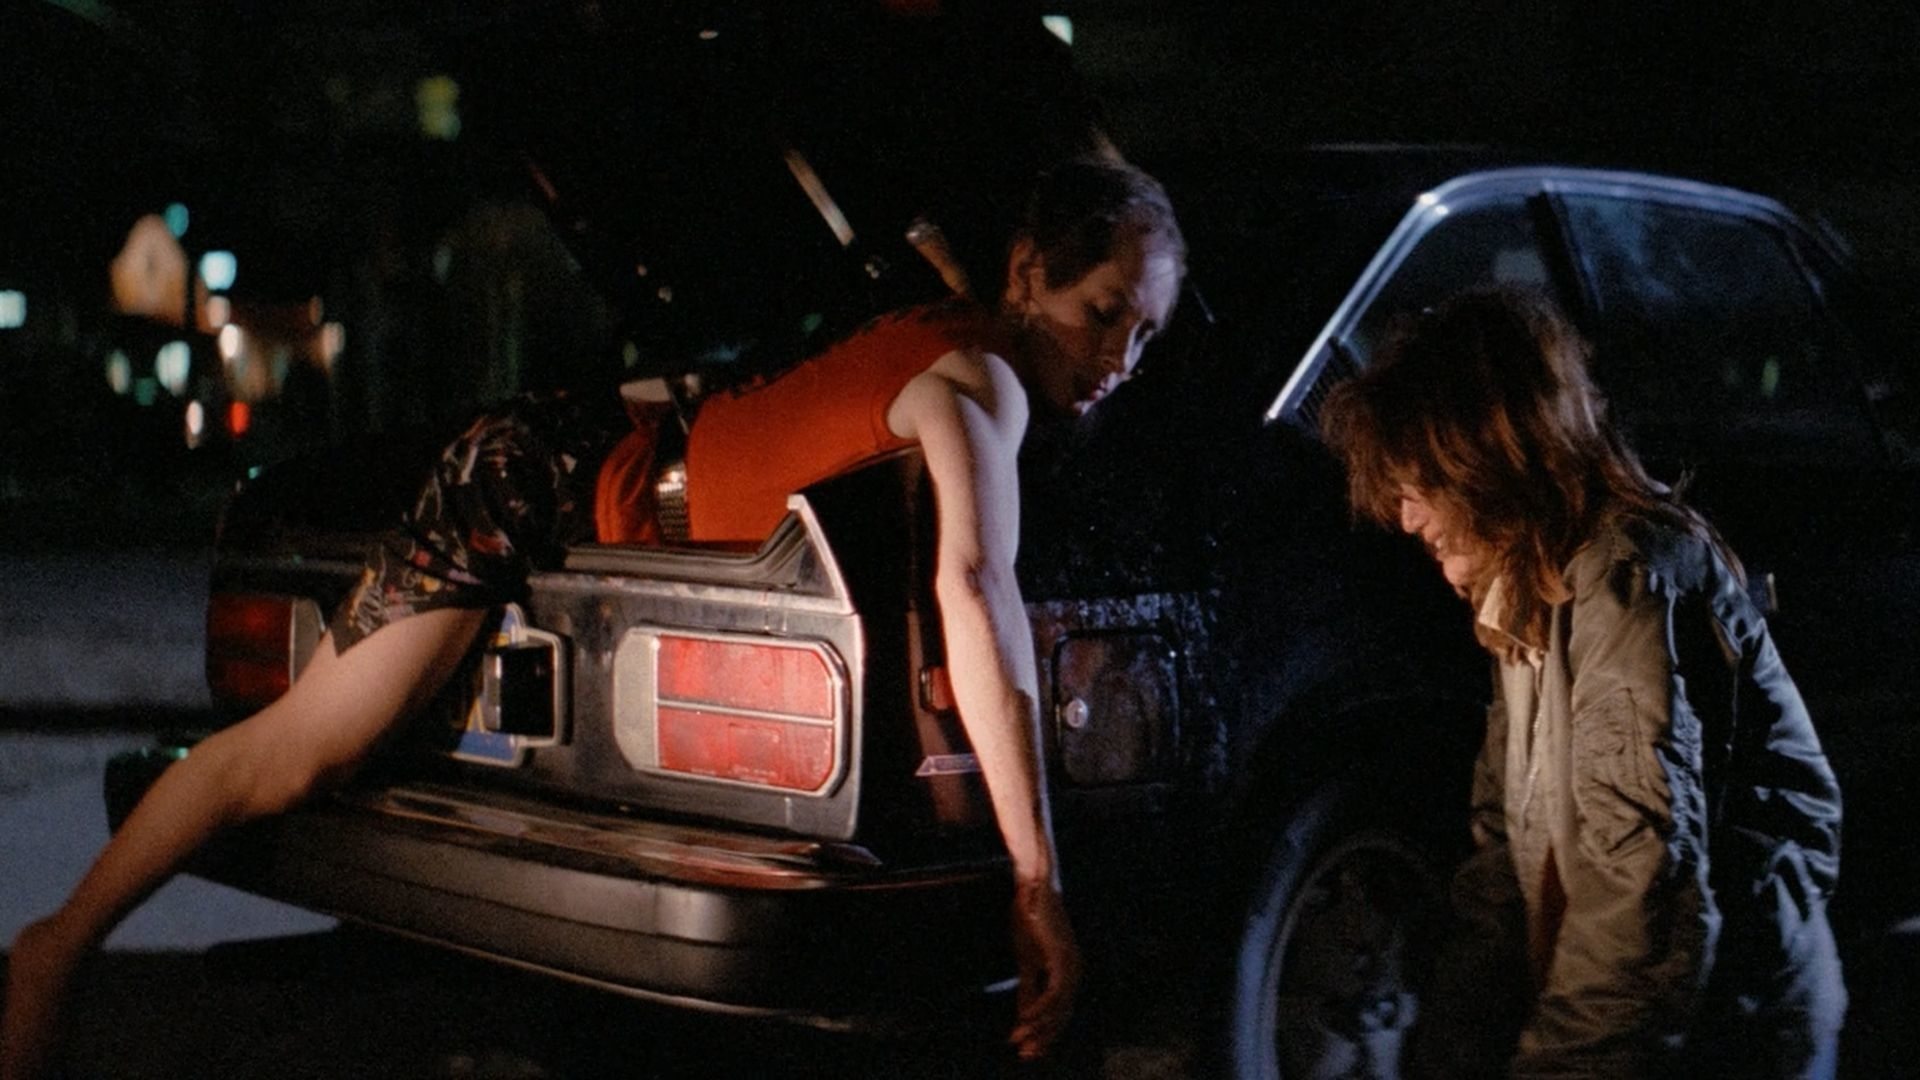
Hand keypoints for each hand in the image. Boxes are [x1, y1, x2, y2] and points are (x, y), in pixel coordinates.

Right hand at [1008, 876, 1079, 1060]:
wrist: (1033, 892)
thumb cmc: (1029, 923)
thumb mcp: (1025, 962)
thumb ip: (1028, 989)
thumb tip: (1024, 1014)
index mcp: (1068, 973)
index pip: (1061, 1013)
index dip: (1046, 1033)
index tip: (1028, 1051)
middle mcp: (1074, 972)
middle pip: (1062, 1016)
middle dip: (1043, 1038)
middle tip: (1025, 1056)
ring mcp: (1070, 965)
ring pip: (1058, 1009)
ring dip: (1038, 1027)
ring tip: (1019, 1040)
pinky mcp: (1061, 958)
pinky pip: (1052, 993)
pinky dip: (1038, 1009)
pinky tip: (1024, 1019)